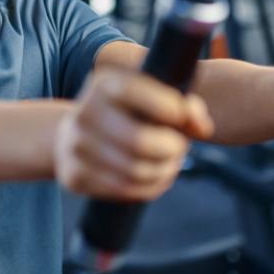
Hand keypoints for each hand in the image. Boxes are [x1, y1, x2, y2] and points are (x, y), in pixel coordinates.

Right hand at [54, 68, 213, 201]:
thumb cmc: (125, 114)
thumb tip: (202, 128)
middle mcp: (85, 113)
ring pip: (135, 171)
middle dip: (171, 149)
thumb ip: (184, 106)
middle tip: (179, 147)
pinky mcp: (74, 176)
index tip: (181, 117)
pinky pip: (124, 190)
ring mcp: (76, 146)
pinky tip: (156, 178)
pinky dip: (150, 187)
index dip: (171, 109)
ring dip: (164, 171)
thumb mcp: (150, 97)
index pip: (139, 94)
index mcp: (104, 84)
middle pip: (139, 141)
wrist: (70, 135)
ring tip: (171, 164)